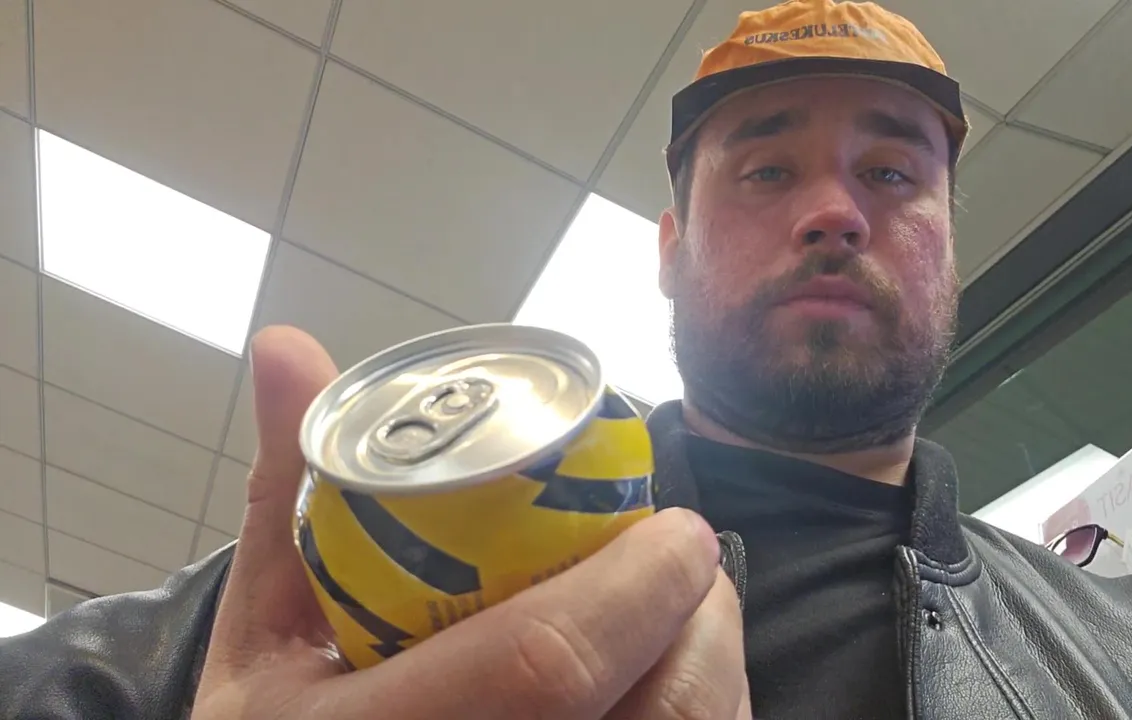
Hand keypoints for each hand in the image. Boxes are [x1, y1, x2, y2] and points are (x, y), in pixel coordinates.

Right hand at [191, 326, 751, 718]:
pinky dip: (705, 713)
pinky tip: (659, 682)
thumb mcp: (265, 634)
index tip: (675, 526)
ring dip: (710, 661)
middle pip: (658, 706)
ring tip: (675, 611)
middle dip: (696, 613)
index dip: (634, 585)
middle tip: (680, 557)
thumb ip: (288, 496)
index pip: (546, 663)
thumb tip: (287, 346)